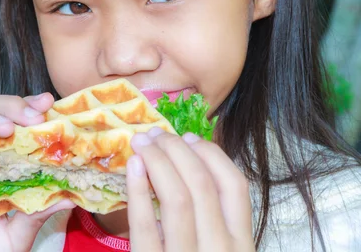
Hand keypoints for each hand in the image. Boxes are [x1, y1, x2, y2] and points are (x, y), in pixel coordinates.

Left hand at [126, 128, 254, 251]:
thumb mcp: (216, 246)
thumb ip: (210, 216)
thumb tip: (186, 160)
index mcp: (241, 243)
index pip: (234, 186)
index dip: (210, 153)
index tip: (188, 136)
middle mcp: (220, 250)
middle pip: (202, 184)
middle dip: (177, 150)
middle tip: (156, 134)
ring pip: (177, 199)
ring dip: (157, 161)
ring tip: (142, 144)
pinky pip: (144, 225)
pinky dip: (137, 190)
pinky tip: (133, 167)